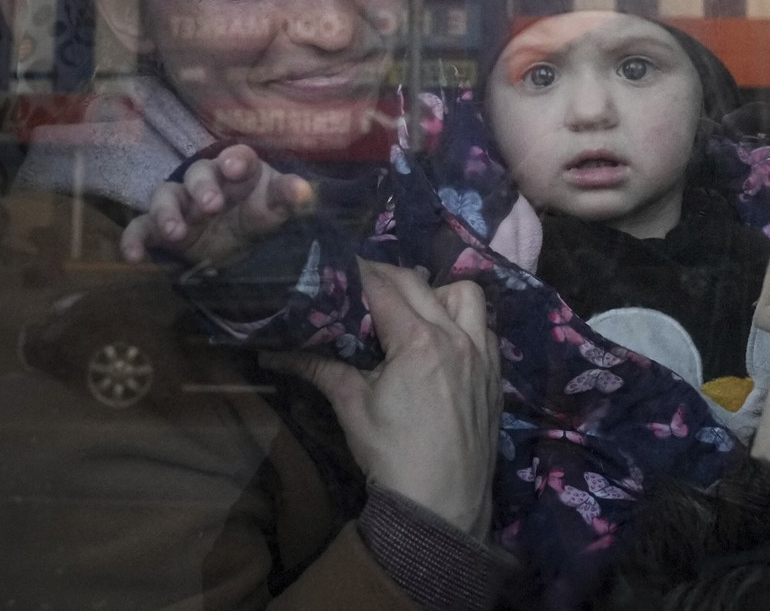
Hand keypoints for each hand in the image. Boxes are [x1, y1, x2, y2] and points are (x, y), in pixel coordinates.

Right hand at [120, 143, 313, 265]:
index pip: (236, 157)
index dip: (235, 161)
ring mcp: (180, 203)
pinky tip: (132, 257)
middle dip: (202, 187)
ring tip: (175, 232)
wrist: (241, 244)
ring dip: (167, 212)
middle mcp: (205, 181)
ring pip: (164, 196)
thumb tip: (305, 192)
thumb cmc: (259, 212)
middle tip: (211, 206)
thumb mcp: (277, 208)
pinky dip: (133, 240)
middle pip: (197, 174)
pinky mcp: (161, 229)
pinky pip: (140, 228)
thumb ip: (290, 197)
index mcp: (237, 170)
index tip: (234, 169)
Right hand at [259, 261, 500, 539]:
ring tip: (412, 311)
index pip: (384, 288)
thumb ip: (320, 369)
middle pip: (420, 284)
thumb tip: (274, 352)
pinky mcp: (495, 373)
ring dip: (437, 292)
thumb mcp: (352, 408)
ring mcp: (482, 354)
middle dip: (388, 276)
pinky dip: (463, 320)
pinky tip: (442, 339)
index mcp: (419, 342)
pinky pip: (484, 326)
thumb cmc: (394, 456)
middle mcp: (456, 338)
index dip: (358, 272)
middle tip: (362, 284)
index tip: (339, 265)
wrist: (443, 504)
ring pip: (465, 296)